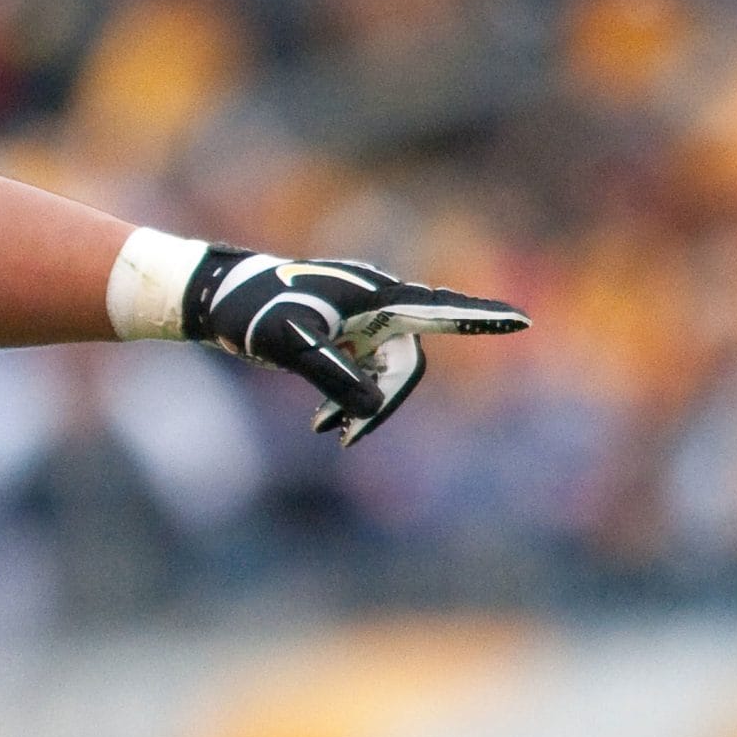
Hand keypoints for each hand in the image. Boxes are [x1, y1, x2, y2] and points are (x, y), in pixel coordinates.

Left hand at [185, 248, 527, 445]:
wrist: (215, 298)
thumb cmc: (251, 312)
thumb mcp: (290, 346)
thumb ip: (335, 376)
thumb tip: (372, 406)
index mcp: (372, 297)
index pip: (436, 309)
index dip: (480, 318)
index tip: (521, 321)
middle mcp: (375, 303)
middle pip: (407, 362)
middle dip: (382, 403)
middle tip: (345, 439)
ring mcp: (361, 318)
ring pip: (385, 371)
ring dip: (362, 404)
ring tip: (326, 432)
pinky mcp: (344, 331)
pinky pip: (365, 370)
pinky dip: (349, 396)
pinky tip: (322, 424)